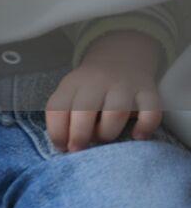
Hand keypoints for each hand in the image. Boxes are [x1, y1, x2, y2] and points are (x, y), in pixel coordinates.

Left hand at [45, 30, 162, 151]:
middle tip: (79, 150)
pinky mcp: (148, 92)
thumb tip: (63, 147)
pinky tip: (137, 136)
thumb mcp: (71, 92)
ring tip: (105, 138)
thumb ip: (64, 115)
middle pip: (85, 110)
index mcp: (73, 84)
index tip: (61, 147)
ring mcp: (124, 87)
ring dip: (108, 132)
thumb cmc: (91, 87)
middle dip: (79, 135)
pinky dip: (145, 126)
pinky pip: (151, 111)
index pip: (57, 107)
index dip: (56, 131)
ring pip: (116, 112)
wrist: (120, 57)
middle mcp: (97, 83)